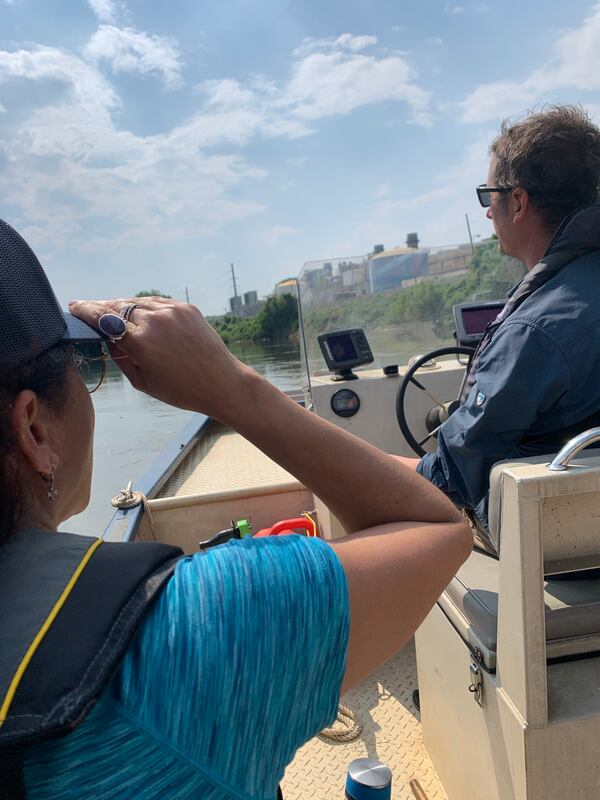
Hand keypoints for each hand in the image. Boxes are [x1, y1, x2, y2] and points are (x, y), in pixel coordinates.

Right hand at [69, 297, 248, 415]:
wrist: (223, 382)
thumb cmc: (183, 390)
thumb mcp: (144, 382)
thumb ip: (121, 358)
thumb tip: (106, 339)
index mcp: (141, 343)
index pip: (104, 319)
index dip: (86, 311)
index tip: (74, 307)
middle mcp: (155, 321)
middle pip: (118, 307)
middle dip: (100, 307)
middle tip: (86, 307)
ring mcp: (172, 311)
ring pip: (137, 302)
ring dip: (122, 305)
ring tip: (111, 311)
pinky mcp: (186, 308)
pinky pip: (157, 302)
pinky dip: (144, 306)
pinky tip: (137, 311)